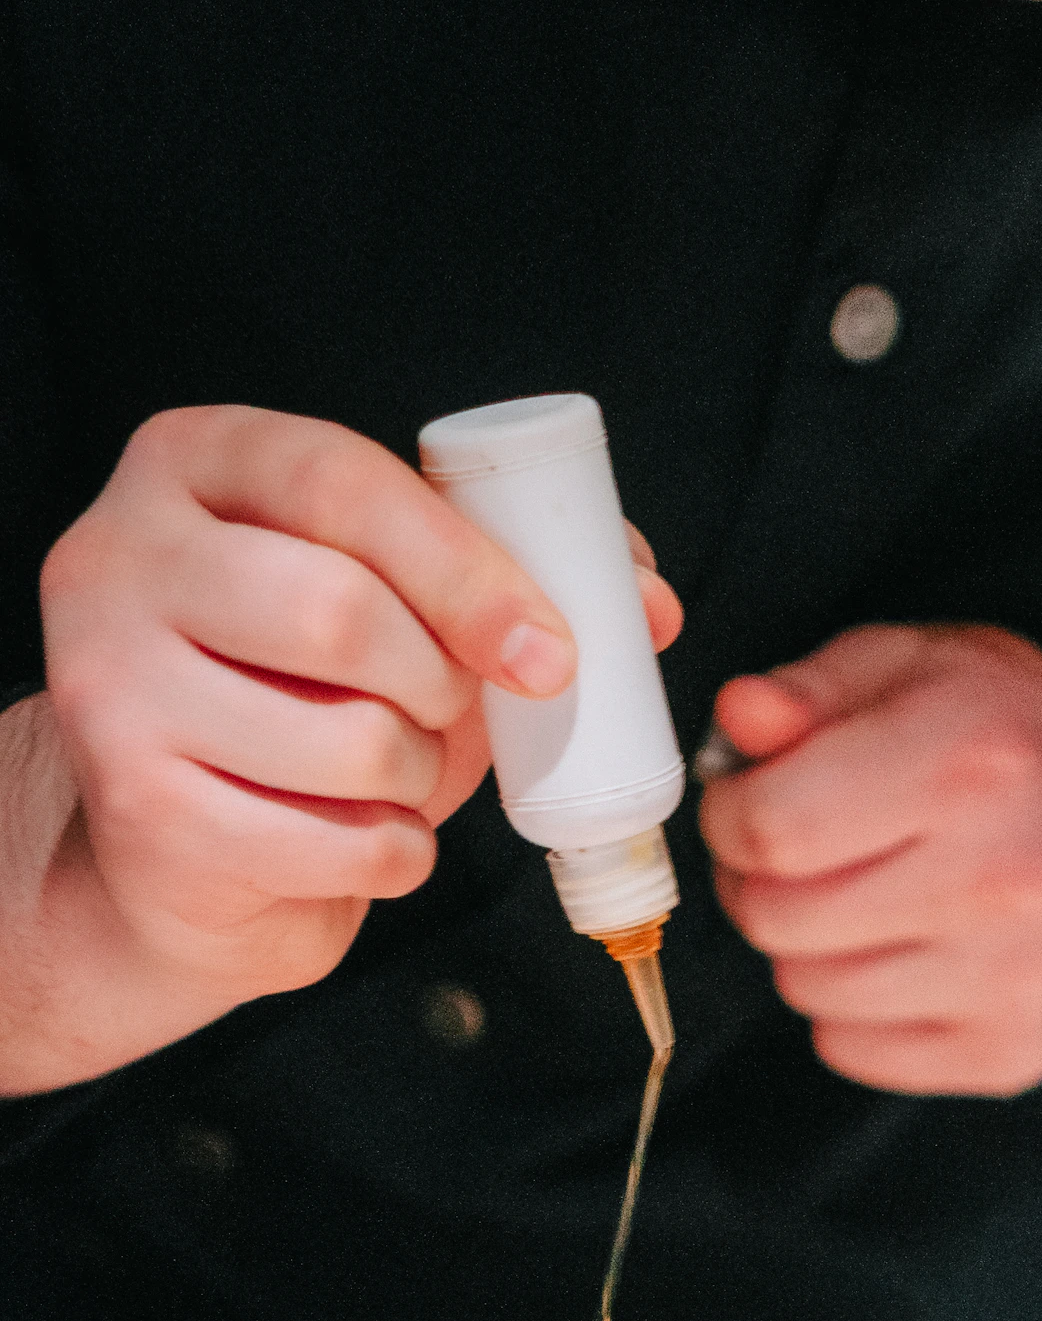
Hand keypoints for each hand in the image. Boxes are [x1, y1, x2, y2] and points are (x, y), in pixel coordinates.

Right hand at [4, 405, 679, 1089]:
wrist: (187, 854)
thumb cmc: (309, 705)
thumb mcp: (396, 613)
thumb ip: (510, 578)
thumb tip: (652, 606)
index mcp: (195, 463)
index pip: (342, 483)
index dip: (467, 570)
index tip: (553, 652)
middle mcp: (119, 557)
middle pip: (338, 610)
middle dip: (439, 685)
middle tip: (452, 715)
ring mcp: (109, 682)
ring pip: (343, 737)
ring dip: (416, 778)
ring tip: (396, 776)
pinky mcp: (136, 807)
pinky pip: (327, 844)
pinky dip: (390, 857)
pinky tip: (367, 842)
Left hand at [700, 624, 1041, 1096]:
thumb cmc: (1008, 743)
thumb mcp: (918, 668)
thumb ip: (815, 689)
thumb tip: (741, 715)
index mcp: (978, 758)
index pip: (774, 826)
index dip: (731, 814)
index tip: (749, 802)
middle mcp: (1011, 874)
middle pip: (776, 915)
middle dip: (760, 880)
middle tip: (802, 852)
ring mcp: (1018, 976)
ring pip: (805, 987)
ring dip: (808, 945)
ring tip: (864, 898)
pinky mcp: (1011, 1052)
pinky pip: (848, 1049)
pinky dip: (851, 1008)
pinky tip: (904, 953)